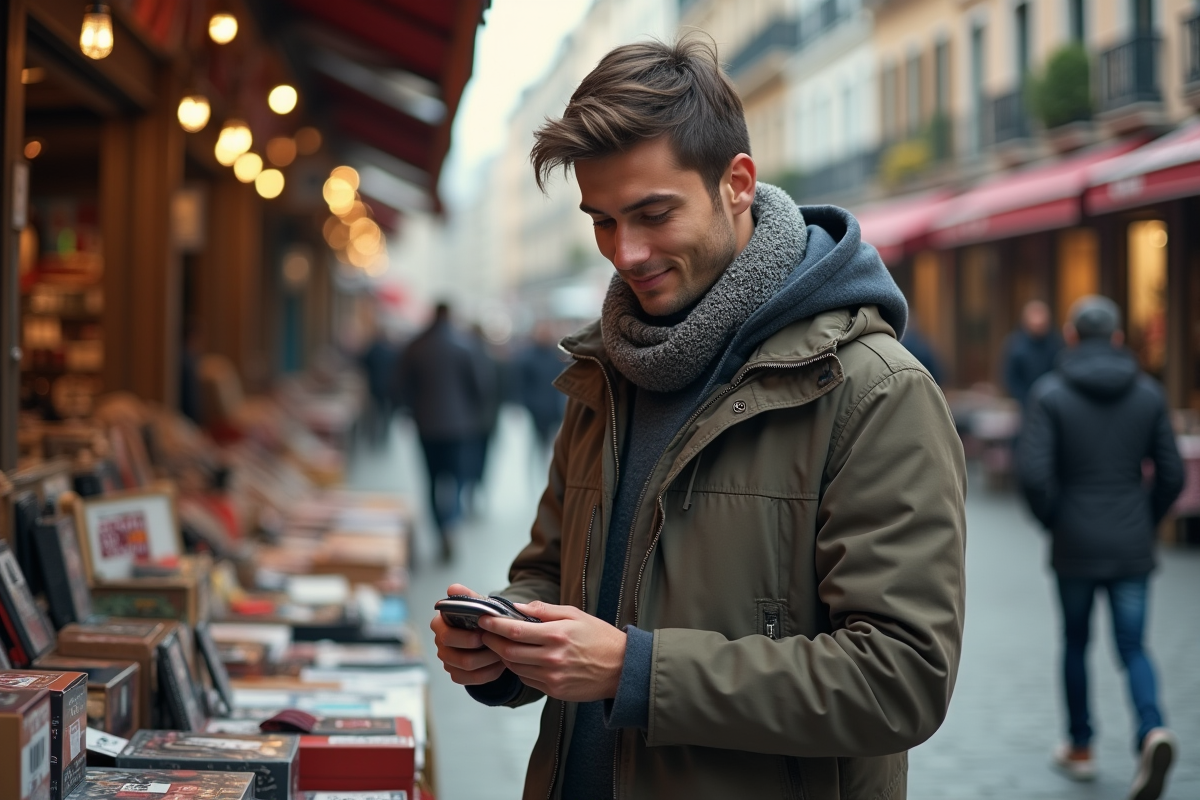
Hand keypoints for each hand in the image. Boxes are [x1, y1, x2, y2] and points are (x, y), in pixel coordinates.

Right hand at [430, 584, 506, 684]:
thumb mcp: (476, 603)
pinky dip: (490, 672)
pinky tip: (500, 664)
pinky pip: (473, 679)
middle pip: (458, 657)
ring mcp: (447, 661)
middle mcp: (440, 645)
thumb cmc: (480, 616)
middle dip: (482, 652)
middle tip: (499, 645)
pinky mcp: (457, 674)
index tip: (484, 634)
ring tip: (503, 652)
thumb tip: (452, 589)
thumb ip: (467, 596)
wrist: (488, 630)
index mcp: (439, 625)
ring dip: (489, 661)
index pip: (446, 636)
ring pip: (468, 669)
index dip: (466, 638)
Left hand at [477, 600, 626, 702]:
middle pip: (508, 652)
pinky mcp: (554, 691)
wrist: (623, 669)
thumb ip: (544, 610)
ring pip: (514, 667)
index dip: (494, 625)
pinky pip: (527, 679)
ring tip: (500, 644)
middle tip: (485, 633)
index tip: (483, 619)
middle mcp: (552, 658)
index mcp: (557, 635)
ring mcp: (552, 677)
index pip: (514, 630)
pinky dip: (518, 668)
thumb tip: (517, 607)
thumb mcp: (575, 614)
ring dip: (503, 656)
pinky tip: (520, 658)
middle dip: (492, 641)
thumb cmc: (600, 638)